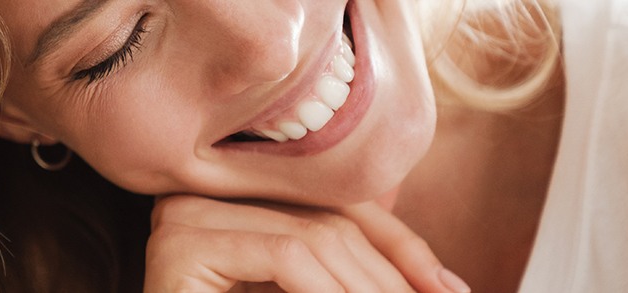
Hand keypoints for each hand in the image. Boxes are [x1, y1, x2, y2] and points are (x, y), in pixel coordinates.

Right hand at [144, 195, 468, 292]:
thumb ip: (352, 275)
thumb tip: (446, 283)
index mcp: (241, 201)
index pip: (335, 207)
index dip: (402, 246)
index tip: (448, 289)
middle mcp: (209, 194)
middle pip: (327, 220)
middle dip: (391, 275)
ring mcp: (187, 213)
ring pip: (313, 237)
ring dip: (370, 288)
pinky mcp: (180, 245)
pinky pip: (284, 255)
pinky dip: (327, 292)